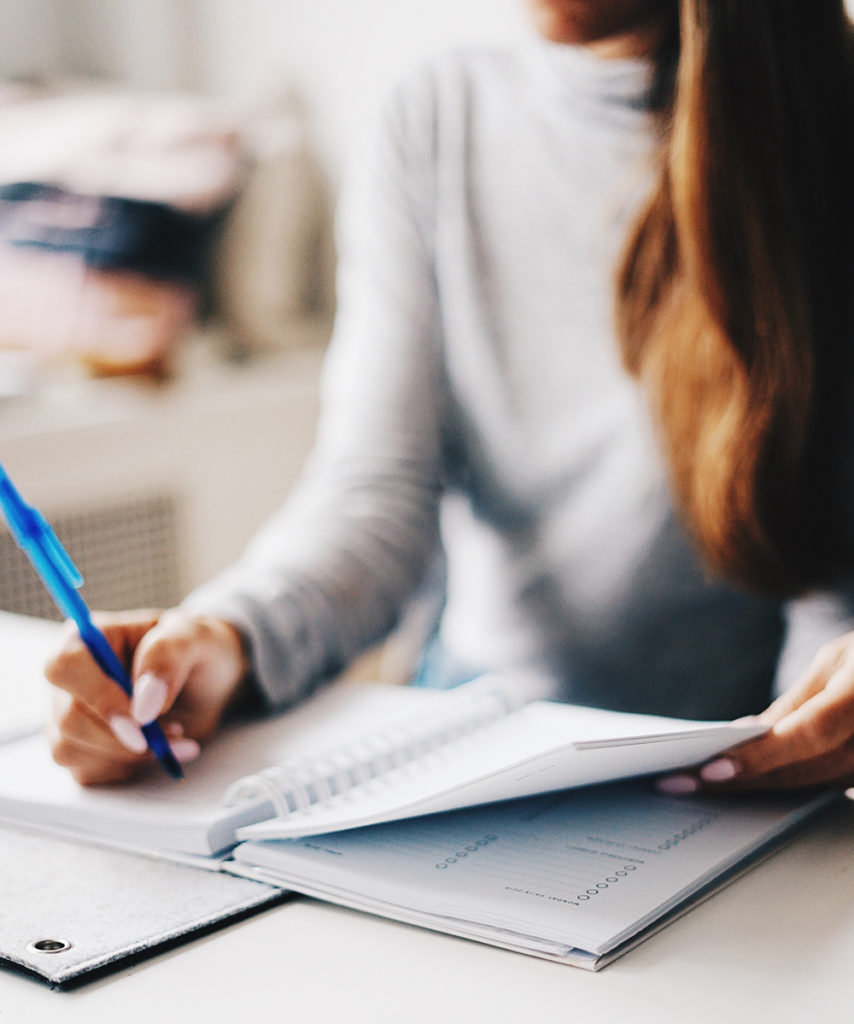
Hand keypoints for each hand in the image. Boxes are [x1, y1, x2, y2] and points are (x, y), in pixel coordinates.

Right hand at [45, 608, 249, 785]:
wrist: (209, 683)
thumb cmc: (197, 650)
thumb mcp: (195, 636)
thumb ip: (168, 656)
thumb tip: (143, 704)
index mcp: (89, 637)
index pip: (66, 666)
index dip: (98, 696)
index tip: (141, 719)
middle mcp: (72, 677)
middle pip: (69, 717)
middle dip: (124, 736)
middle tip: (174, 730)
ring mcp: (71, 715)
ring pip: (72, 750)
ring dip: (129, 754)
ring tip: (173, 734)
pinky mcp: (81, 748)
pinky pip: (86, 771)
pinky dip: (127, 768)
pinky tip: (156, 750)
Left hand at [658, 631, 853, 794]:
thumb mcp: (839, 661)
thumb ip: (798, 702)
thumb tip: (750, 733)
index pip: (809, 735)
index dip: (760, 756)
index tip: (711, 771)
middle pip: (805, 770)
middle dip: (742, 780)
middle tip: (682, 784)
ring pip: (815, 787)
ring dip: (758, 789)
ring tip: (701, 787)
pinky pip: (830, 788)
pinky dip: (788, 786)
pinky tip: (748, 784)